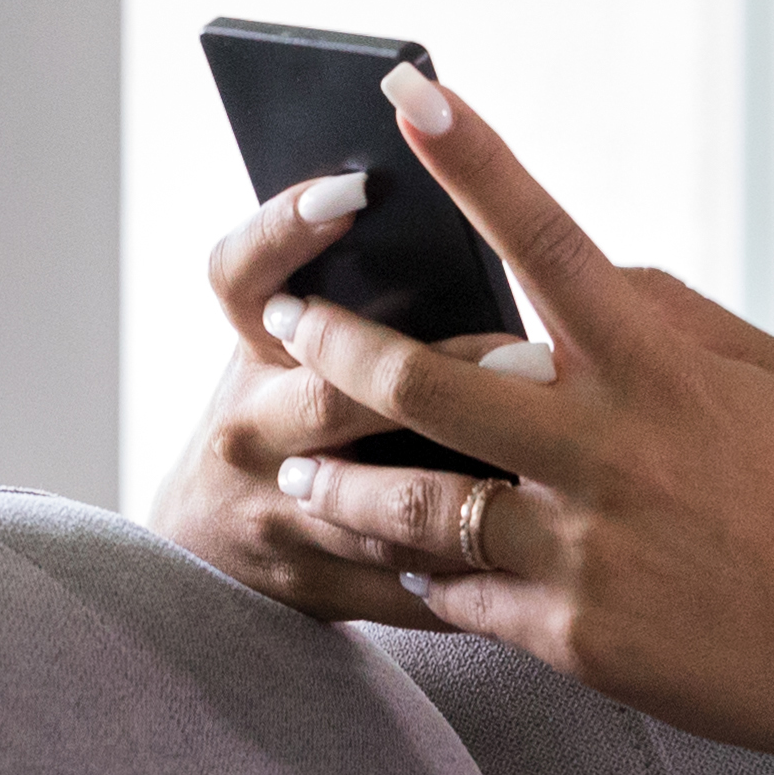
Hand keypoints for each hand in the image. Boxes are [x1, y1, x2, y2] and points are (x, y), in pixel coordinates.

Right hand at [144, 161, 558, 626]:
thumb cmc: (293, 406)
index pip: (244, 272)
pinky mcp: (311, 585)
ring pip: (384, 504)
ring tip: (562, 467)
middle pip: (332, 400)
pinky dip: (482, 568)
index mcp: (253, 346)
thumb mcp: (296, 344)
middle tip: (532, 360)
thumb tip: (477, 220)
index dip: (287, 228)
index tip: (357, 189)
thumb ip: (368, 295)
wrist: (211, 537)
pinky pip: (410, 582)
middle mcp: (249, 427)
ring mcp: (274, 513)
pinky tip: (555, 551)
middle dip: (433, 383)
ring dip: (473, 489)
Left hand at [239, 67, 773, 774]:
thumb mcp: (772, 376)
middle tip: (290, 326)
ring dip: (344, 484)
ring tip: (303, 471)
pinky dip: (421, 575)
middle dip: (338, 345)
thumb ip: (673, 312)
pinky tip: (395, 562)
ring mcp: (580, 550)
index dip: (478, 161)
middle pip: (427, 384)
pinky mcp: (570, 637)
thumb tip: (593, 269)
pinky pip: (458, 596)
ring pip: (415, 505)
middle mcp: (606, 450)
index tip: (413, 95)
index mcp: (657, 369)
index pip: (550, 238)